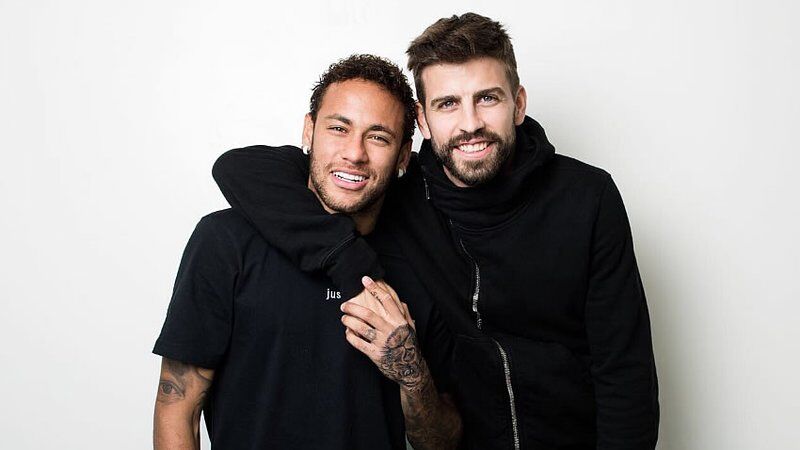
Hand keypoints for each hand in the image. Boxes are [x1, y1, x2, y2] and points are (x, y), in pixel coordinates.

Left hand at [341, 276, 426, 390]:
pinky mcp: (375, 354)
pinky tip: (347, 331)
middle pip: (368, 314)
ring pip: (361, 328)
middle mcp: (390, 330)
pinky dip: (350, 336)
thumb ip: (404, 313)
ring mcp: (382, 342)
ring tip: (344, 318)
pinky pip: (358, 343)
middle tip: (344, 304)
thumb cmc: (409, 345)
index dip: (375, 288)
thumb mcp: (411, 327)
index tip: (365, 279)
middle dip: (353, 307)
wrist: (409, 368)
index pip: (386, 300)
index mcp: (399, 321)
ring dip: (349, 321)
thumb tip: (399, 300)